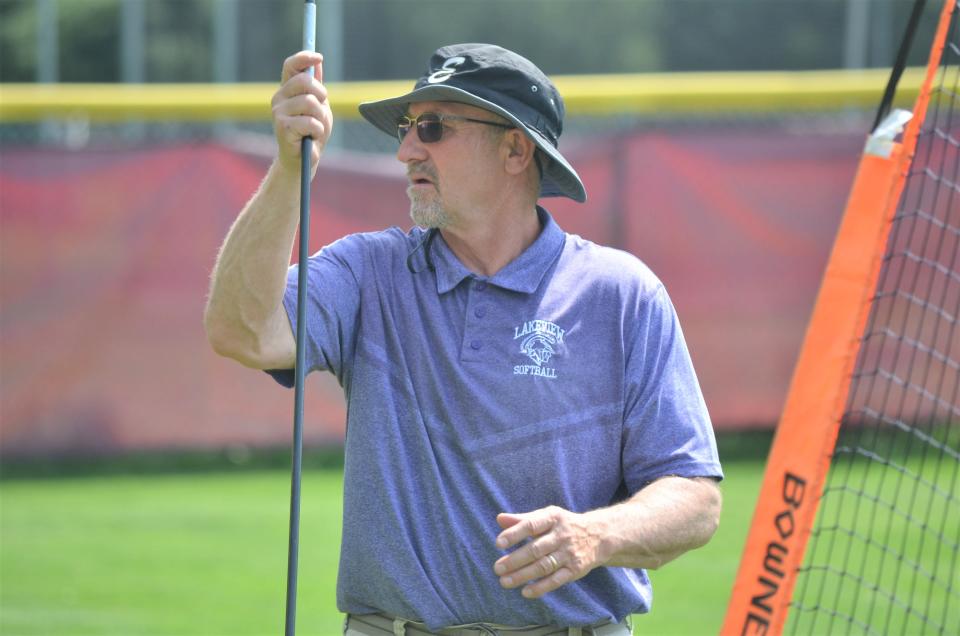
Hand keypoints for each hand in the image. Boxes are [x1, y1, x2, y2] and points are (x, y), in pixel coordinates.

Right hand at [271, 50, 332, 176]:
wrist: (304, 159)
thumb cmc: (312, 132)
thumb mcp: (319, 106)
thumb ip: (317, 86)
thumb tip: (318, 62)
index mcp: (287, 90)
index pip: (291, 66)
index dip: (304, 58)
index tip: (319, 57)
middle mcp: (279, 98)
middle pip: (304, 82)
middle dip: (321, 94)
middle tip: (322, 106)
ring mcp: (278, 112)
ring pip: (310, 103)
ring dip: (320, 117)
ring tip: (316, 127)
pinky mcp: (282, 127)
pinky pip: (310, 122)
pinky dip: (317, 130)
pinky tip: (311, 137)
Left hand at [493, 506, 607, 598]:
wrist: (599, 535)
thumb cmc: (563, 525)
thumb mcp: (547, 516)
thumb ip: (523, 519)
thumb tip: (500, 518)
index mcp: (553, 518)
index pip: (532, 525)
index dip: (515, 534)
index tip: (499, 543)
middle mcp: (562, 536)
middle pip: (536, 549)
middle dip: (515, 559)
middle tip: (497, 568)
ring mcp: (569, 553)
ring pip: (544, 566)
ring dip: (523, 575)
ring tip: (504, 581)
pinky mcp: (575, 570)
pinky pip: (556, 580)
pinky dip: (541, 587)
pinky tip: (525, 592)